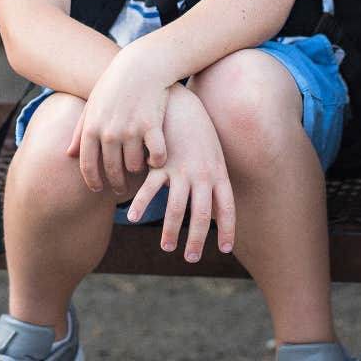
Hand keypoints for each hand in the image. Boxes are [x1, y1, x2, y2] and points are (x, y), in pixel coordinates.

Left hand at [66, 47, 169, 195]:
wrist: (142, 64)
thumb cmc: (115, 84)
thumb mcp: (92, 104)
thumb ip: (79, 130)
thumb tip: (68, 154)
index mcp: (92, 128)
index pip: (87, 166)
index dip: (92, 182)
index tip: (98, 189)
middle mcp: (109, 132)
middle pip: (111, 170)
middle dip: (115, 184)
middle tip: (120, 189)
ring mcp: (131, 130)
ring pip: (134, 166)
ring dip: (137, 171)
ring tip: (139, 170)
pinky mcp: (152, 125)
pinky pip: (156, 155)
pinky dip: (157, 161)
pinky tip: (157, 159)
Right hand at [125, 85, 235, 261]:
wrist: (180, 102)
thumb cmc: (197, 130)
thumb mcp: (213, 152)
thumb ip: (214, 178)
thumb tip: (219, 202)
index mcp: (218, 172)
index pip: (227, 206)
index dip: (228, 228)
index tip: (224, 249)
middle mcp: (202, 174)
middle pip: (202, 214)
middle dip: (196, 239)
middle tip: (190, 258)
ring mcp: (182, 170)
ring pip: (177, 208)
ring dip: (172, 231)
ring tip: (167, 247)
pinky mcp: (160, 163)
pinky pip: (150, 190)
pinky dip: (142, 206)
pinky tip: (133, 218)